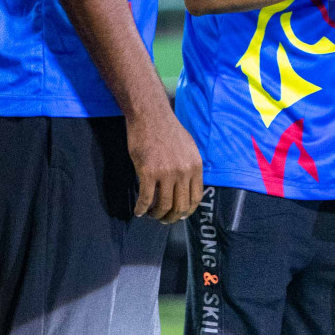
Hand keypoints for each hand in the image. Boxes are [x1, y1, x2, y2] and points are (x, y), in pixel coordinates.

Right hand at [126, 104, 203, 222]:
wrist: (150, 115)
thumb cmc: (167, 129)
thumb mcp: (188, 147)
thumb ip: (190, 166)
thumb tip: (188, 185)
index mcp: (196, 166)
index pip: (196, 198)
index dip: (187, 210)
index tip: (179, 215)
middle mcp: (184, 172)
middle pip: (180, 206)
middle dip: (171, 217)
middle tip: (163, 219)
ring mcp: (166, 173)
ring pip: (163, 205)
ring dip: (156, 215)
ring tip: (150, 215)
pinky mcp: (148, 172)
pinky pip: (146, 198)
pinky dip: (141, 208)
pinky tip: (138, 211)